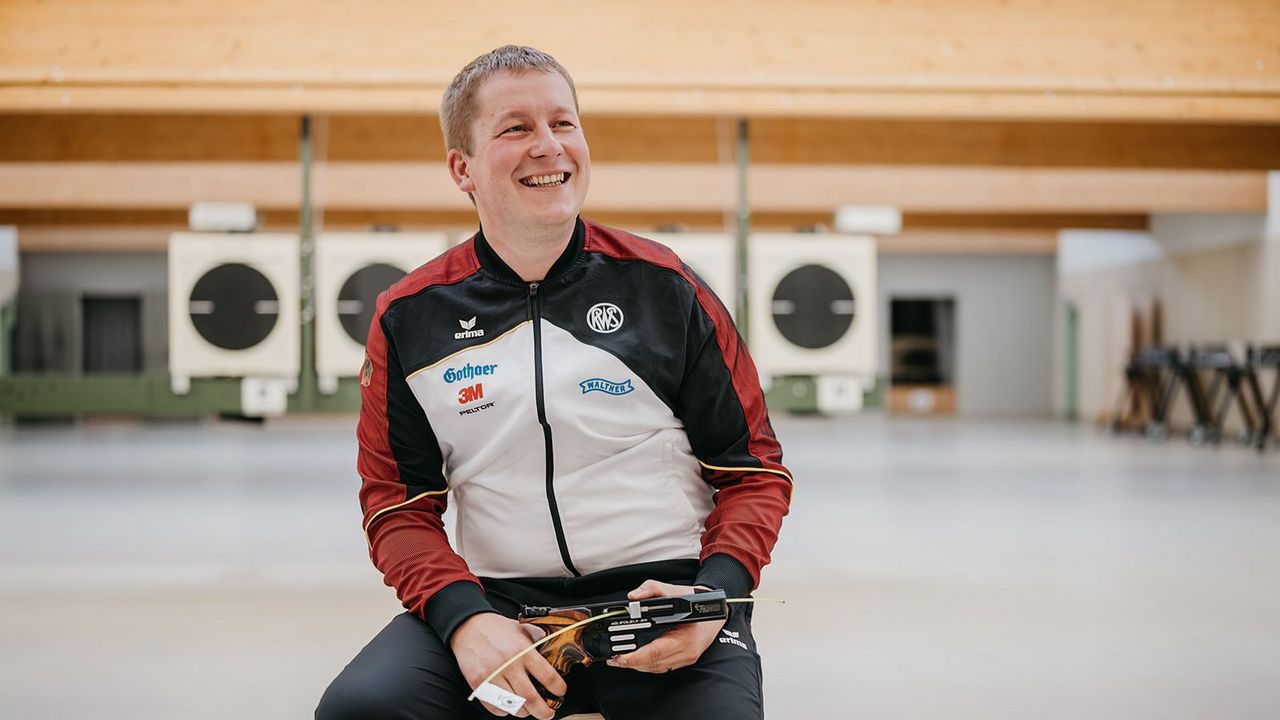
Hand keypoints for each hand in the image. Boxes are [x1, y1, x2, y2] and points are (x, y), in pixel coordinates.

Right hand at [450, 612, 566, 718]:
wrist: (469, 626)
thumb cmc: (497, 629)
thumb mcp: (523, 629)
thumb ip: (538, 641)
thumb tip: (555, 653)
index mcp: (523, 650)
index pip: (547, 676)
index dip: (558, 688)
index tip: (560, 692)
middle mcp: (509, 664)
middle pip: (531, 698)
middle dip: (544, 711)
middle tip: (548, 713)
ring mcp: (492, 675)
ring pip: (513, 706)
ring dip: (524, 712)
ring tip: (528, 709)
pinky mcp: (478, 683)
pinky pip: (494, 707)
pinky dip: (504, 710)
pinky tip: (509, 704)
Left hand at [605, 580, 725, 673]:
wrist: (715, 610)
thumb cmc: (697, 601)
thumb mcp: (674, 590)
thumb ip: (652, 589)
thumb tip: (633, 596)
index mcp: (685, 637)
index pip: (656, 652)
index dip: (636, 657)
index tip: (620, 657)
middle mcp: (687, 652)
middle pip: (654, 664)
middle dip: (632, 663)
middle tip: (614, 659)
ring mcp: (686, 658)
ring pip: (658, 668)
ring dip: (638, 666)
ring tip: (621, 660)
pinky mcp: (684, 659)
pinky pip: (663, 667)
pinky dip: (648, 665)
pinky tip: (637, 661)